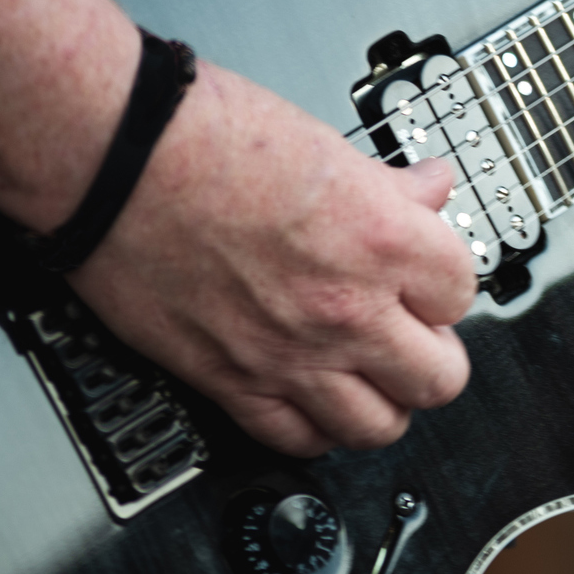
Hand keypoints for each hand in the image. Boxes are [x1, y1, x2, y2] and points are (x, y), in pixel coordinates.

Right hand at [68, 62, 476, 456]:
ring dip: (383, 401)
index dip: (446, 283)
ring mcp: (289, 354)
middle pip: (439, 378)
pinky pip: (299, 439)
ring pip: (380, 426)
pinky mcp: (229, 380)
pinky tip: (313, 398)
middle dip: (433, 355)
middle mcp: (344, 307)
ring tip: (369, 372)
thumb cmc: (201, 134)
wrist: (110, 157)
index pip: (462, 292)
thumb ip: (387, 186)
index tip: (429, 278)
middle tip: (413, 332)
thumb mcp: (324, 143)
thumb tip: (428, 191)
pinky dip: (315, 426)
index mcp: (380, 238)